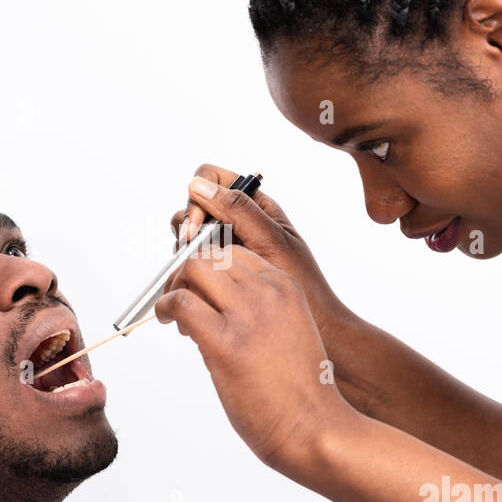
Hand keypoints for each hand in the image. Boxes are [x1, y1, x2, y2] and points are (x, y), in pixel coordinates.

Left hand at [154, 243, 357, 474]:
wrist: (314, 427)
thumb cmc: (302, 391)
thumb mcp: (289, 331)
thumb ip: (259, 311)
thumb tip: (212, 306)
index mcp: (286, 287)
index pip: (235, 254)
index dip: (210, 268)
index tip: (200, 290)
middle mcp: (267, 293)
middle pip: (210, 257)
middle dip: (188, 274)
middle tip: (181, 302)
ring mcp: (247, 315)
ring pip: (192, 271)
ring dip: (175, 288)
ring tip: (176, 317)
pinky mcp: (224, 343)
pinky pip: (181, 303)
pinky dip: (165, 307)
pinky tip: (168, 321)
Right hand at [170, 163, 352, 342]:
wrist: (316, 323)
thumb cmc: (302, 281)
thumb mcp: (270, 241)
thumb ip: (238, 210)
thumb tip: (198, 185)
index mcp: (254, 205)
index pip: (211, 178)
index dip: (197, 197)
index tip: (195, 229)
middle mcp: (238, 220)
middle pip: (195, 205)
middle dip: (187, 227)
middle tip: (190, 254)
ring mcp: (227, 244)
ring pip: (190, 233)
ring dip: (185, 251)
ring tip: (194, 276)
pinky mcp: (220, 268)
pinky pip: (194, 259)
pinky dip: (188, 270)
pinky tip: (194, 289)